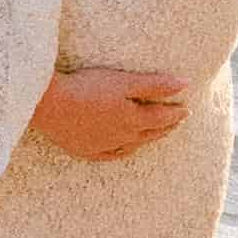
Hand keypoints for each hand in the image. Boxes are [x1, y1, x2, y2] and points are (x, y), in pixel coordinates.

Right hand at [30, 68, 189, 160]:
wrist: (50, 106)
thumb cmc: (87, 89)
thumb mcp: (124, 82)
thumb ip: (154, 84)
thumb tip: (184, 85)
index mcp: (132, 119)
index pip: (161, 116)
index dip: (175, 113)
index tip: (186, 109)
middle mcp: (121, 137)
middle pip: (149, 133)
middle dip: (165, 127)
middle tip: (177, 123)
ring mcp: (102, 146)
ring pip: (132, 145)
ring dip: (147, 140)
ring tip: (156, 135)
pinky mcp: (85, 150)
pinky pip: (110, 155)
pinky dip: (123, 152)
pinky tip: (126, 149)